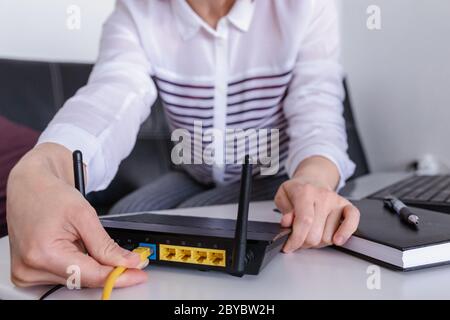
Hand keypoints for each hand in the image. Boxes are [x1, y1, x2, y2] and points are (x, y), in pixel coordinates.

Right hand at [7, 143, 146, 286]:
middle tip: (128, 259)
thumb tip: (128, 262)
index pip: (91, 275)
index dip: (119, 276)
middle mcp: (30, 268)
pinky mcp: (28, 273)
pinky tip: (74, 247)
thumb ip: (106, 244)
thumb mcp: (84, 215)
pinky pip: (64, 276)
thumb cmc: (51, 195)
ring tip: (82, 239)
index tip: (139, 273)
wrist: (29, 188)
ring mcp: (27, 273)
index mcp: (44, 253)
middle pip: (83, 279)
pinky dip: (76, 264)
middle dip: (108, 269)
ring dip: (89, 265)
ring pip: (75, 279)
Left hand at [274, 178, 359, 252]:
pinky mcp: (348, 206)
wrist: (313, 180)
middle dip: (304, 242)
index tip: (289, 246)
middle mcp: (323, 196)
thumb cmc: (298, 190)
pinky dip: (345, 234)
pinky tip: (337, 239)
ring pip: (328, 237)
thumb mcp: (282, 196)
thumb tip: (287, 222)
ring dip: (318, 241)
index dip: (295, 239)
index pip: (304, 221)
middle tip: (299, 237)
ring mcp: (336, 201)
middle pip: (315, 234)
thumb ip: (284, 210)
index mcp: (305, 192)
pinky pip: (352, 223)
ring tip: (312, 231)